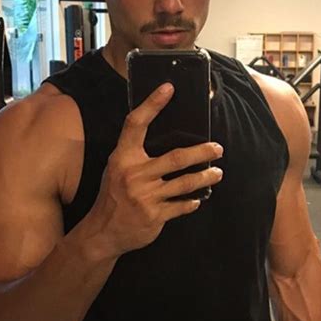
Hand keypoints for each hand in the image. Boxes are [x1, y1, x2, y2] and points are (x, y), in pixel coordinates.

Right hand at [86, 82, 223, 257]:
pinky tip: (198, 198)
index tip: (168, 88)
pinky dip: (192, 202)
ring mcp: (145, 196)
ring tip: (217, 173)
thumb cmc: (113, 196)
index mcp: (123, 158)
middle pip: (177, 157)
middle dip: (202, 152)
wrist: (102, 232)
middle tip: (217, 148)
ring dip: (206, 177)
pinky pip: (182, 206)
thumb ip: (135, 155)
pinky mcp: (155, 215)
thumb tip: (166, 138)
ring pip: (186, 182)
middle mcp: (134, 174)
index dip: (152, 104)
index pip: (136, 124)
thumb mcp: (116, 169)